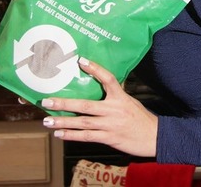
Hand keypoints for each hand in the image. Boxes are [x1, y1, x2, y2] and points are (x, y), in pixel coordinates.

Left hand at [40, 57, 157, 156]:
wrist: (155, 137)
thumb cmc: (141, 119)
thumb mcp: (130, 102)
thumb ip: (115, 97)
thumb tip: (99, 89)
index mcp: (121, 97)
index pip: (108, 79)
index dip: (95, 69)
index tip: (81, 61)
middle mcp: (114, 110)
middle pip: (85, 105)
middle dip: (64, 104)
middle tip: (46, 101)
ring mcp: (110, 125)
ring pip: (82, 122)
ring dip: (63, 122)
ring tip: (47, 121)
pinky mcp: (109, 138)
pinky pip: (87, 136)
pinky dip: (72, 135)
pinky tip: (59, 134)